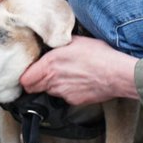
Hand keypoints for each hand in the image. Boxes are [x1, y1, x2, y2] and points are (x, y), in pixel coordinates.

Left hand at [20, 35, 138, 104]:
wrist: (116, 74)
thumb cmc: (99, 55)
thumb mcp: (75, 40)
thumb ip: (58, 44)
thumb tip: (52, 43)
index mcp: (50, 64)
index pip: (25, 80)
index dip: (26, 76)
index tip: (30, 71)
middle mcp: (53, 81)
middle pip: (33, 89)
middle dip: (35, 82)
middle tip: (43, 74)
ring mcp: (63, 94)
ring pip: (49, 92)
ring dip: (52, 85)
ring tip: (65, 75)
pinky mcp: (74, 101)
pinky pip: (64, 97)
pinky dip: (67, 91)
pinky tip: (77, 82)